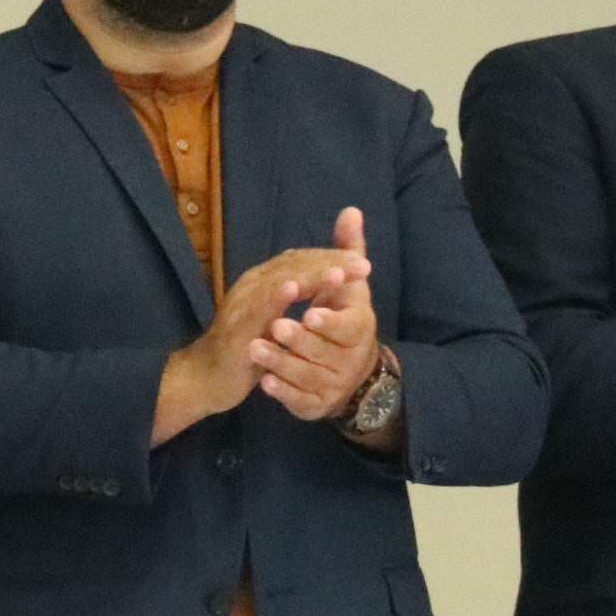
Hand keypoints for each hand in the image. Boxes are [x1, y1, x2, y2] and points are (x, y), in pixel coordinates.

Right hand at [156, 238, 367, 436]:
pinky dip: (275, 296)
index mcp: (263, 281)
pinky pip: (256, 308)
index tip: (362, 261)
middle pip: (294, 265)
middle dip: (329, 263)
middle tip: (362, 264)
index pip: (300, 261)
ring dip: (310, 276)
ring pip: (279, 282)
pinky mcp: (235, 327)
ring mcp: (242, 304)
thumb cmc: (245, 348)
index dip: (331, 258)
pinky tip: (294, 290)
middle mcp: (252, 285)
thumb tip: (315, 280)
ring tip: (338, 273)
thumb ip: (294, 300)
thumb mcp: (275, 321)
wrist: (207, 378)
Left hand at [250, 207, 383, 421]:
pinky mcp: (316, 405)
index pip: (349, 327)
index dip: (330, 320)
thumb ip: (348, 250)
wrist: (348, 372)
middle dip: (298, 339)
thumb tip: (351, 210)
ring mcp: (333, 386)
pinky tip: (264, 382)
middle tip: (274, 327)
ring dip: (281, 362)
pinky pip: (300, 400)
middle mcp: (351, 361)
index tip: (309, 311)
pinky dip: (283, 391)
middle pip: (323, 352)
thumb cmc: (342, 320)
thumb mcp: (348, 286)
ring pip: (307, 376)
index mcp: (360, 330)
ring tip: (256, 348)